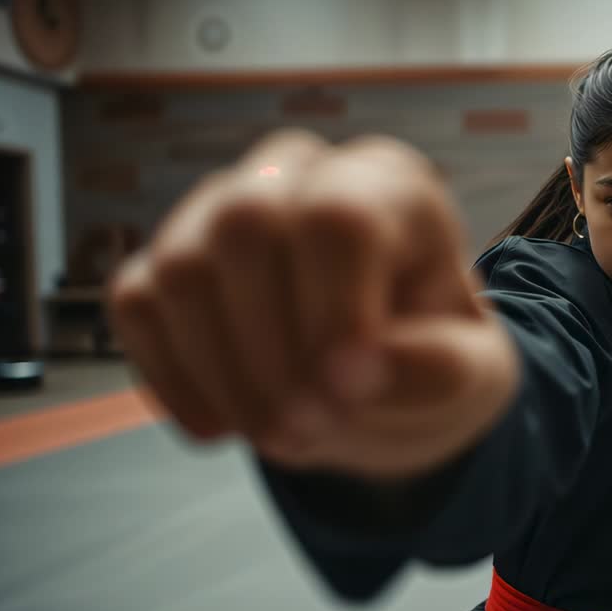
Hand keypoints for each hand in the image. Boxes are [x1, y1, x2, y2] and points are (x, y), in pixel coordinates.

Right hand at [108, 130, 518, 480]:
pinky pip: (137, 305)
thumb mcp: (474, 375)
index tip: (351, 391)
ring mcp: (219, 208)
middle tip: (310, 431)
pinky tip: (226, 426)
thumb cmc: (435, 361)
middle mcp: (298, 174)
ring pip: (182, 268)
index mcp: (388, 185)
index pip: (339, 218)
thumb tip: (364, 371)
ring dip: (225, 374)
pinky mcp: (164, 259)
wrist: (380, 384)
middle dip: (273, 351)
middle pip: (247, 225)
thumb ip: (442, 369)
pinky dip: (173, 379)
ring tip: (280, 437)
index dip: (335, 309)